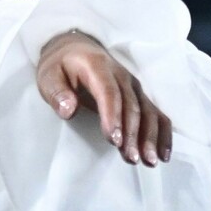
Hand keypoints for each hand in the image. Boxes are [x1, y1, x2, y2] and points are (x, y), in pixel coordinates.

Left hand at [35, 31, 171, 165]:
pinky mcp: (139, 96)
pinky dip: (162, 134)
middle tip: (131, 158)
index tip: (113, 140)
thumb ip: (57, 92)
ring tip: (148, 161)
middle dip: (132, 134)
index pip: (109, 92)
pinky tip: (163, 154)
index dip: (113, 116)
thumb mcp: (48, 75)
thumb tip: (67, 110)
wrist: (76, 49)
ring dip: (150, 138)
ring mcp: (133, 86)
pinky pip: (156, 115)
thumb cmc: (61, 66)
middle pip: (132, 106)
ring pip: (148, 113)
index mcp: (98, 67)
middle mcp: (121, 75)